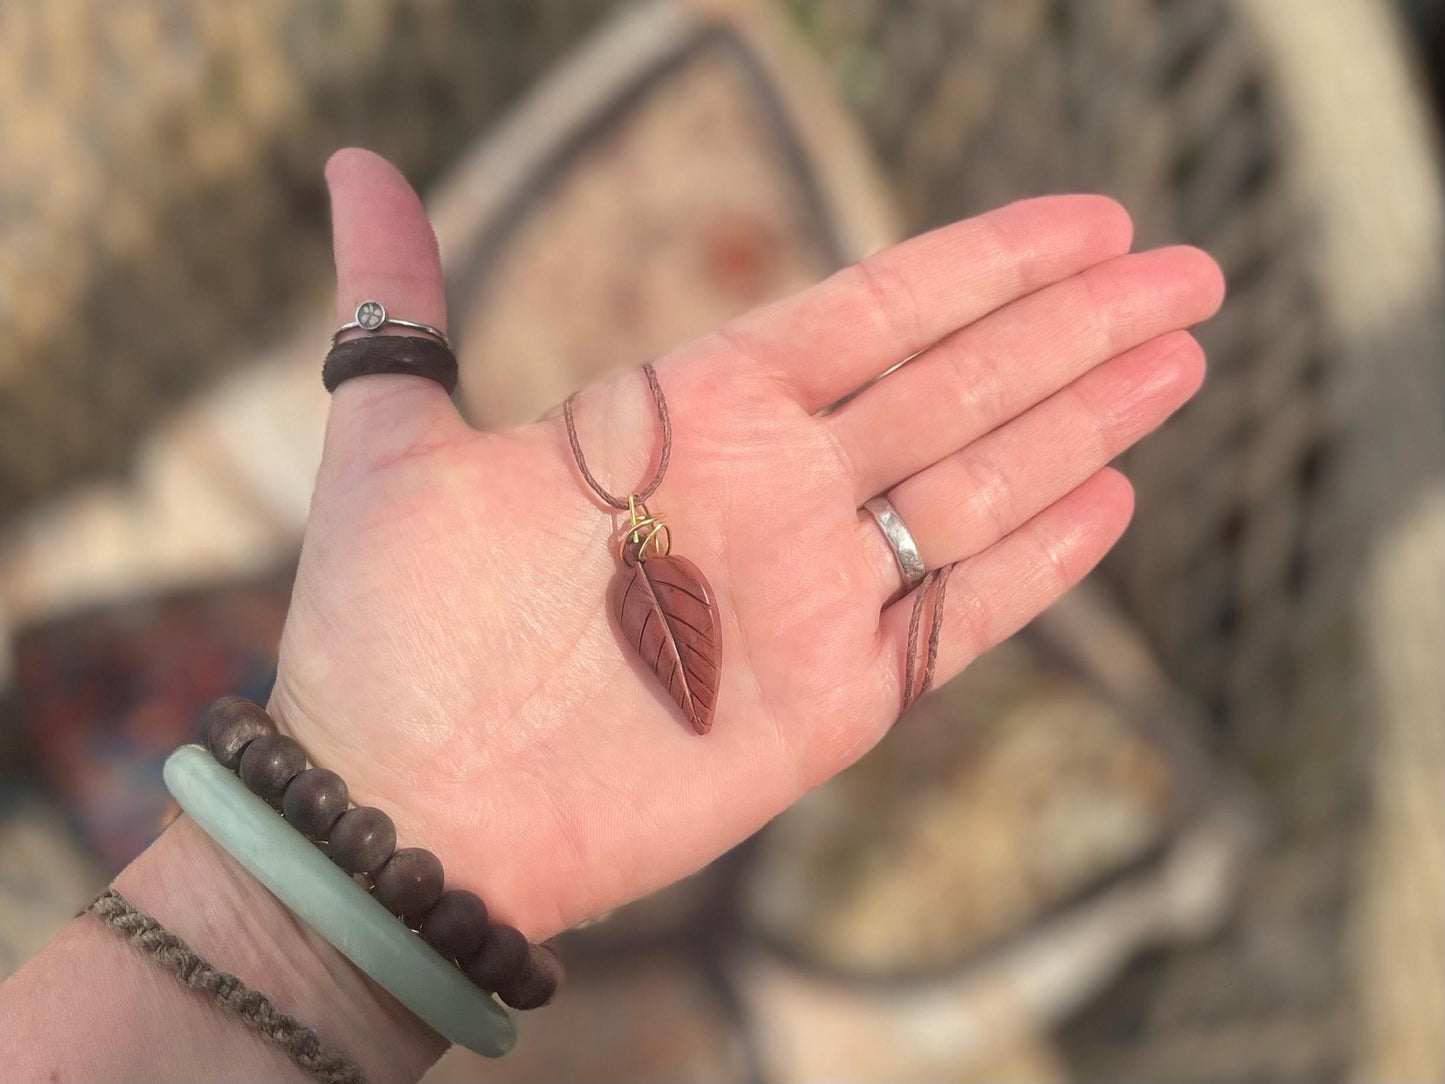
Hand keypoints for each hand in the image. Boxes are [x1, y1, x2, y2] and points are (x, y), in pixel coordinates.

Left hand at [271, 149, 1222, 939]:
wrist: (400, 815)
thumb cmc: (383, 631)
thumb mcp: (390, 441)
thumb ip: (399, 302)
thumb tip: (353, 161)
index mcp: (690, 417)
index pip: (874, 311)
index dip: (987, 263)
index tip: (1088, 220)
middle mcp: (770, 493)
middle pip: (958, 385)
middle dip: (1077, 326)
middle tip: (1189, 271)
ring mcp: (807, 597)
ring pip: (979, 487)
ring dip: (1085, 424)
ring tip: (1178, 359)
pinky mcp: (830, 704)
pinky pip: (958, 619)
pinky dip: (1039, 566)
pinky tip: (1114, 500)